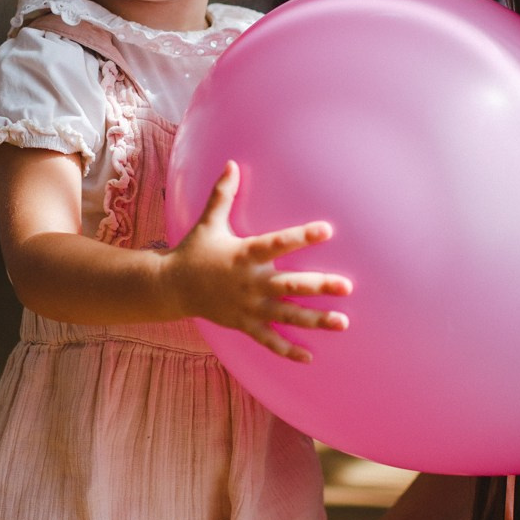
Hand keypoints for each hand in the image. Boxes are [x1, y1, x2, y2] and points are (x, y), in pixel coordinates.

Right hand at [168, 162, 351, 360]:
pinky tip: (310, 356)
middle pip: (289, 285)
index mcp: (243, 254)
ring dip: (314, 320)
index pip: (276, 243)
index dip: (301, 236)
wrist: (171, 286)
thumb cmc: (195, 250)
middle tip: (347, 286)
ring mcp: (247, 306)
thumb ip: (223, 194)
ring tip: (342, 322)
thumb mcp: (209, 222)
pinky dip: (287, 349)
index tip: (327, 229)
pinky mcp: (243, 324)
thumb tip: (232, 163)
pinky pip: (268, 340)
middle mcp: (248, 282)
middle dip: (319, 286)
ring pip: (286, 315)